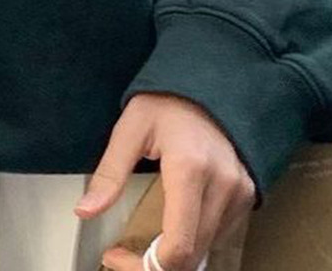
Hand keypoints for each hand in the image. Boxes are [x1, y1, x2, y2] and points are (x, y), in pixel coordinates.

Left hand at [75, 93, 255, 270]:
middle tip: (127, 254)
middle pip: (192, 256)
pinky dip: (195, 239)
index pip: (178, 246)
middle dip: (155, 264)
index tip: (116, 256)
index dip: (144, 266)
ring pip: (207, 249)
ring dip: (176, 254)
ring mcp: (239, 190)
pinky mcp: (246, 192)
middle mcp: (222, 184)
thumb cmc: (169, 99)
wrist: (211, 79)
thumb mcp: (131, 128)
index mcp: (190, 168)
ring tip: (149, 238)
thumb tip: (85, 210)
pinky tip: (174, 223)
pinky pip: (220, 234)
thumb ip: (110, 173)